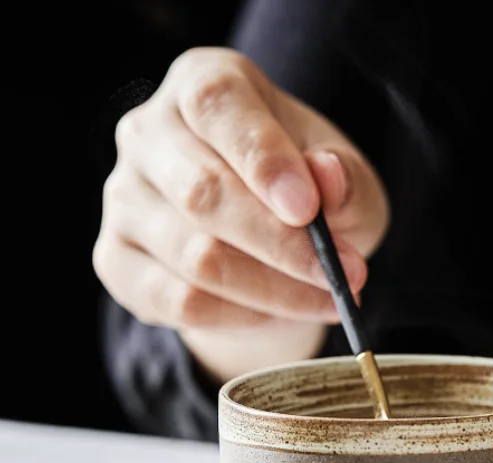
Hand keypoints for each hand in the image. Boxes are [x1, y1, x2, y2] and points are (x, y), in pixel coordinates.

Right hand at [93, 47, 389, 381]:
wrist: (267, 247)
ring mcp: (124, 199)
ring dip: (276, 291)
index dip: (263, 159)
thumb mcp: (344, 177)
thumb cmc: (307, 195)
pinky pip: (182, 303)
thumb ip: (343, 176)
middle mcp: (148, 133)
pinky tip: (282, 313)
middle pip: (204, 194)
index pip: (217, 106)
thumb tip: (329, 177)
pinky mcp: (117, 260)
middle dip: (283, 246)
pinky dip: (243, 317)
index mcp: (202, 84)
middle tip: (345, 277)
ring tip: (332, 301)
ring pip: (197, 259)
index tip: (307, 209)